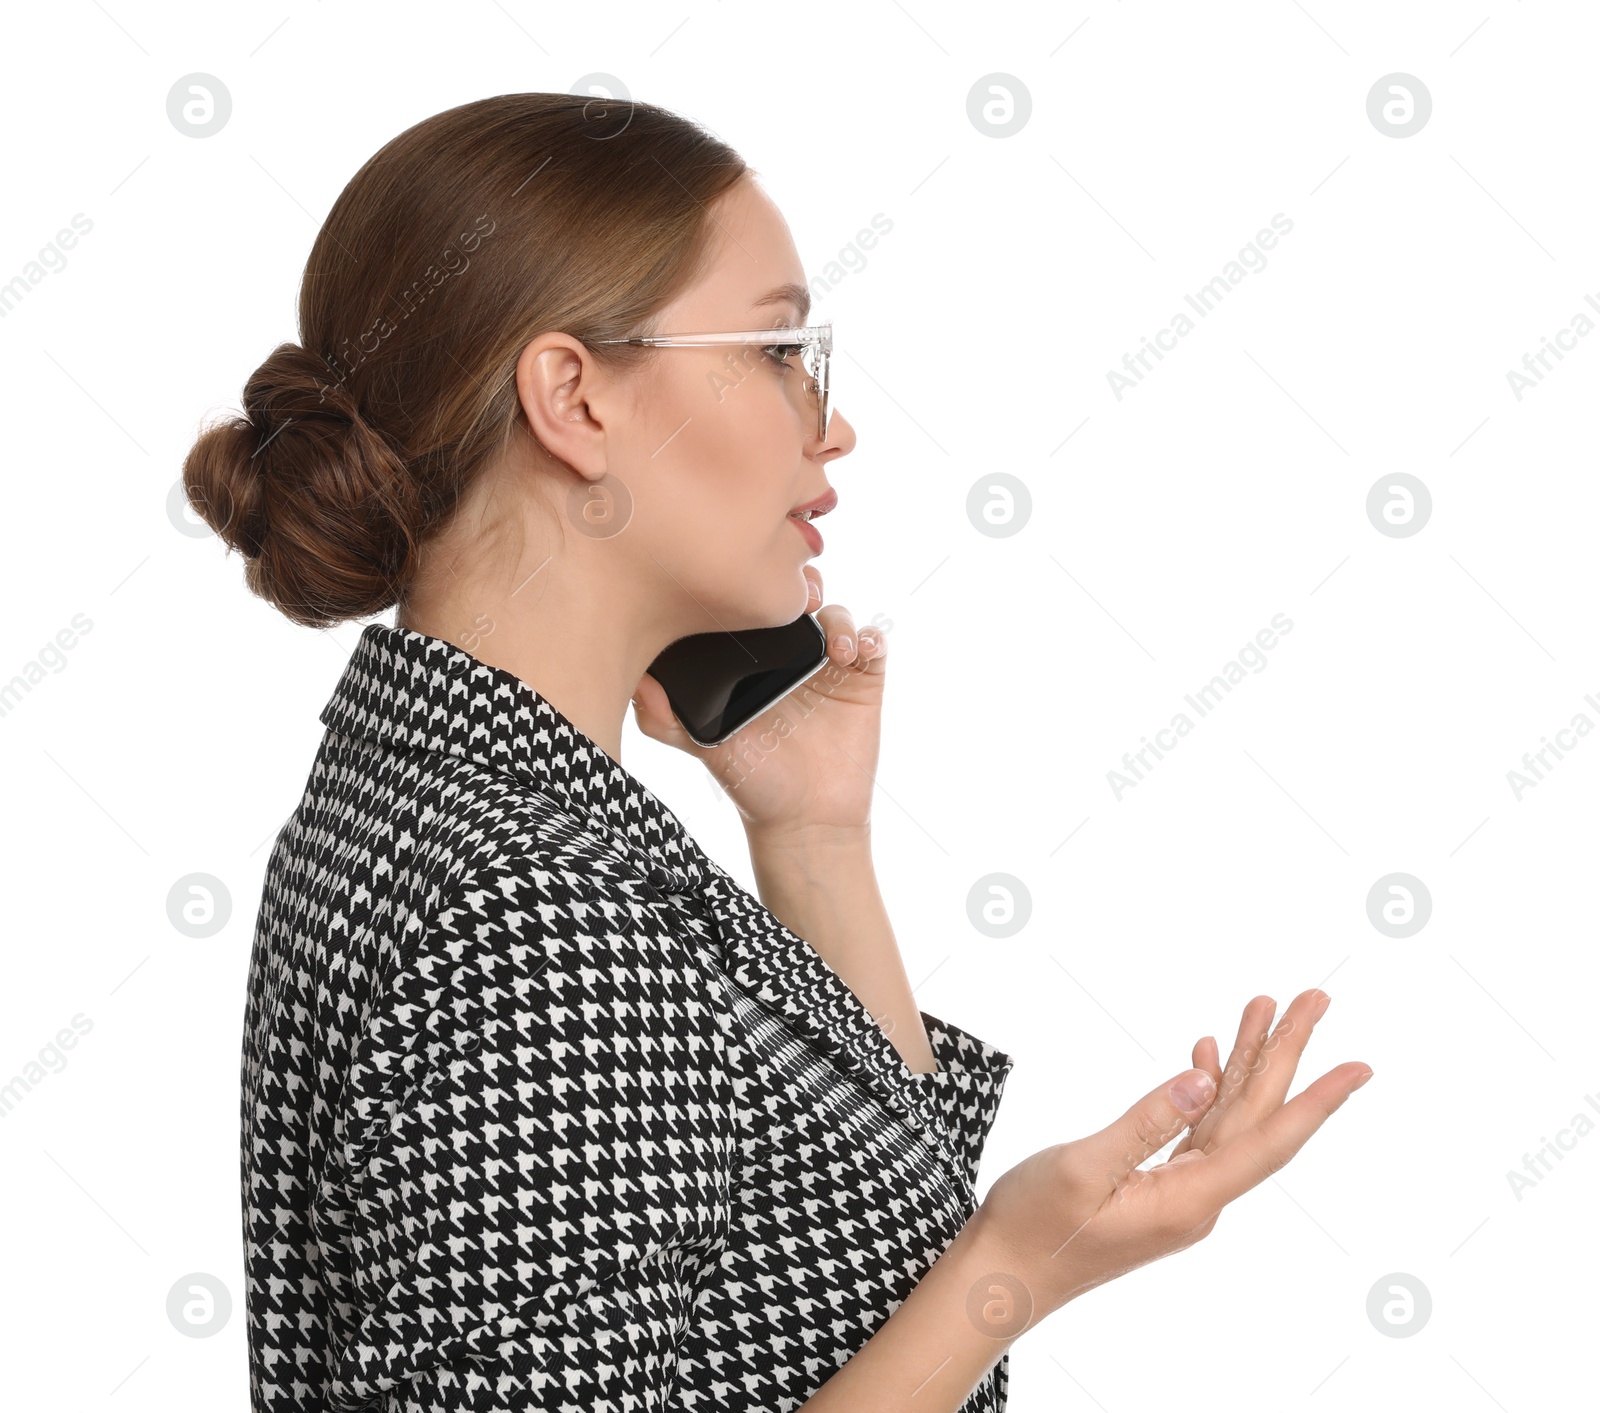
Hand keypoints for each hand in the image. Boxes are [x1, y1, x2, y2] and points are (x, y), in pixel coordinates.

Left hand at [630, 565, 888, 835]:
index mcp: (752, 658)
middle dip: (799, 585)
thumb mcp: (702, 745)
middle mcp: (790, 653)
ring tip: (831, 647)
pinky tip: (853, 654)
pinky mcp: (862, 681)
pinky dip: (868, 637)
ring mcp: (828, 665)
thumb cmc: (750, 780)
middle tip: (796, 599)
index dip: (753, 587)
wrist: (803, 819)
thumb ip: (663, 718)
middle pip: (798, 596)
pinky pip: (873, 643)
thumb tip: (633, 684)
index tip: (749, 589)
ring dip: (836, 617)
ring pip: (836, 614)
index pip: (753, 605)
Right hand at [975, 989, 1371, 1322]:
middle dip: (1287, 1055)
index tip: (1361, 1066)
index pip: (1268, 1141)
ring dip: (1246, 1062)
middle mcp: (1197, 1200)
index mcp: (1188, 1200)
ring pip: (1229, 1118)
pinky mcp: (1156, 1189)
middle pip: (1257, 1117)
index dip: (1317, 1101)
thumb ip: (1146, 1121)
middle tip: (1315, 998)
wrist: (1001, 1278)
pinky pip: (1199, 1132)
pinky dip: (1208, 1089)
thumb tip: (1203, 1079)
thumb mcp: (1082, 1166)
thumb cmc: (1032, 1227)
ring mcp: (1178, 1195)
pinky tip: (1207, 1057)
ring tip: (1265, 1007)